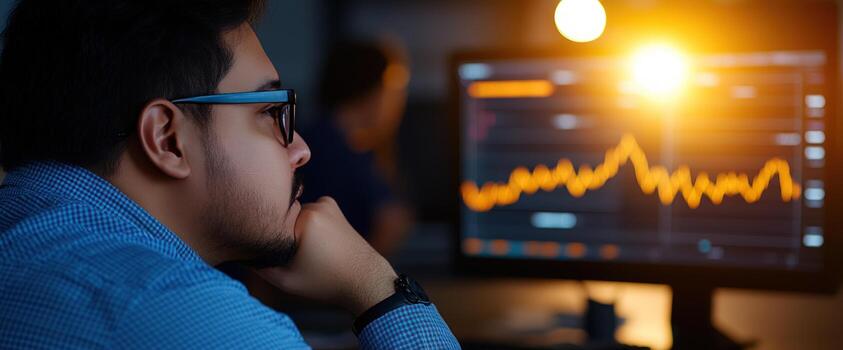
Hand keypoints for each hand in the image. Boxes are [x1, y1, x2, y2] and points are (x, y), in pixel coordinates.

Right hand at [256, 197, 397, 314]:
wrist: (364, 279)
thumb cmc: (325, 282)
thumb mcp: (286, 280)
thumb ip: (259, 264)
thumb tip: (241, 251)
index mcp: (304, 220)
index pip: (267, 220)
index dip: (262, 235)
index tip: (266, 249)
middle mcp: (316, 206)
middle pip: (280, 215)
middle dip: (279, 230)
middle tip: (286, 253)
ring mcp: (326, 203)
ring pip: (293, 212)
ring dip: (293, 226)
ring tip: (303, 249)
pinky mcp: (332, 205)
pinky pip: (307, 210)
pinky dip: (306, 222)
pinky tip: (314, 240)